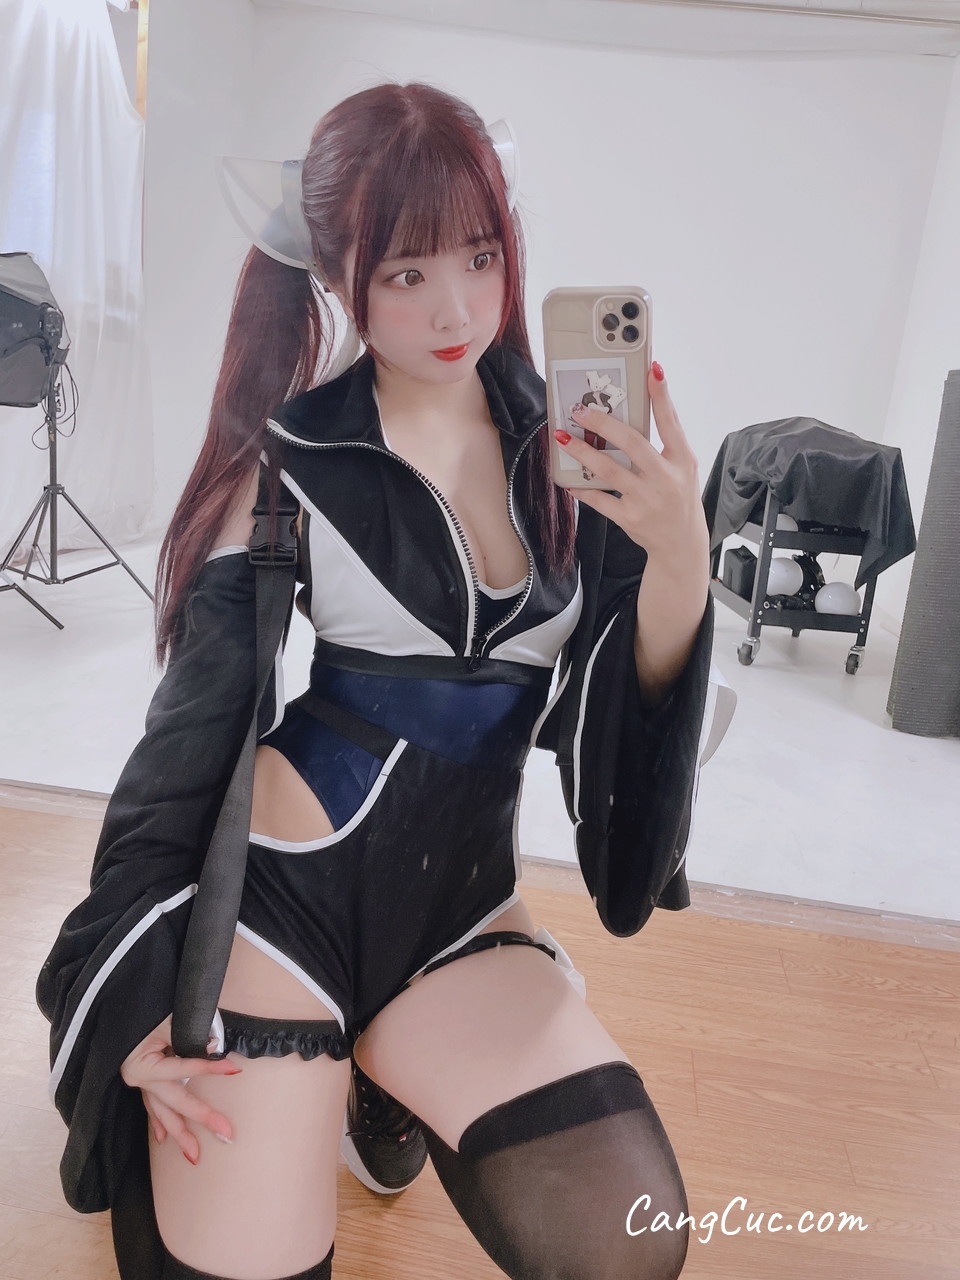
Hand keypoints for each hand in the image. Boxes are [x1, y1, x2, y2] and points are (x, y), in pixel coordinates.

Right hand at [120, 1015, 241, 1163]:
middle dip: (201, 1118)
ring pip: (162, 1113)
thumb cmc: (138, 1009)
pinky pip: (151, 1106)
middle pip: (175, 1102)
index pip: (183, 1068)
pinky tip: (164, 1139)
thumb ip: (186, 1032)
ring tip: (194, 1156)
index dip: (208, 1068)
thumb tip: (214, 1046)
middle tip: (226, 1134)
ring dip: (180, 1134)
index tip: (233, 1070)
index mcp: (143, 1065)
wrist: (113, 1004)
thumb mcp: (162, 1018)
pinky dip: (159, 1122)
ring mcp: (139, 1082)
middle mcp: (140, 1078)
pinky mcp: (141, 1080)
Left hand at [554, 362, 709, 699]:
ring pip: (609, 471)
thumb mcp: (682, 467)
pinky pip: (599, 501)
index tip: (651, 368)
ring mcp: (647, 500)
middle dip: (604, 423)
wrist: (681, 545)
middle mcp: (666, 478)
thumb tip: (638, 404)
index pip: (671, 422)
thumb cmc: (678, 497)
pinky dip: (581, 490)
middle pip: (633, 444)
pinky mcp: (630, 519)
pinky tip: (566, 480)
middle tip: (580, 408)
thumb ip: (664, 440)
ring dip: (582, 453)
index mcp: (681, 460)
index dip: (661, 395)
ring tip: (562, 437)